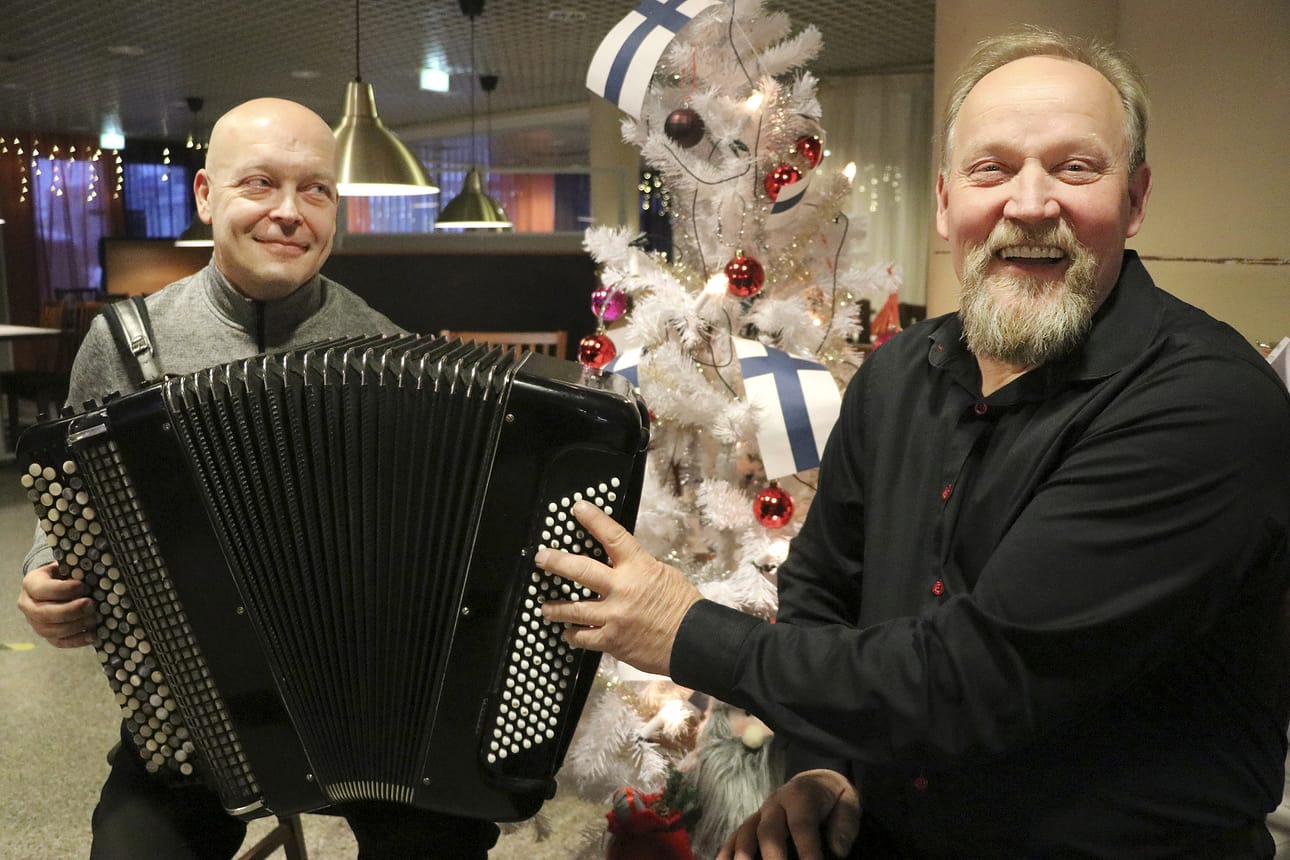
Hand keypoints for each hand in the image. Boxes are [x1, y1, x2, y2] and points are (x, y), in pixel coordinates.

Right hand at [17, 562, 95, 647]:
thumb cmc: (64, 574)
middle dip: (71, 611)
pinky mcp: (46, 635)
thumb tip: (92, 571)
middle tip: (91, 604)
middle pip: (44, 614)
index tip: (82, 586)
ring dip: (75, 626)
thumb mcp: (66, 565)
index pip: (42, 589)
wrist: (56, 584)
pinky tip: (93, 635)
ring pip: (50, 630)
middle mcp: (27, 605)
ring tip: (94, 618)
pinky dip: (77, 640)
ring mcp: (34, 622)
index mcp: (31, 583)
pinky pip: (59, 642)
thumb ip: (75, 568)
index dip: (63, 590)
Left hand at [535, 500, 701, 675]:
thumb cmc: (683, 607)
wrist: (693, 641)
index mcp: (638, 567)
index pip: (612, 536)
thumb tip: (619, 564)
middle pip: (579, 570)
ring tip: (546, 607)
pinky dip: (573, 635)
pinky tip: (568, 633)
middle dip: (556, 562)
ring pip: (573, 608)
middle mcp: (621, 589)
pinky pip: (583, 637)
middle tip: (541, 558)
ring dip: (555, 608)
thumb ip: (637, 568)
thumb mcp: (664, 575)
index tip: (577, 508)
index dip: (593, 519)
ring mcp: (613, 616)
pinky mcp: (611, 640)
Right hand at [718, 769, 860, 859]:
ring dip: (743, 855)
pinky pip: (734, 836)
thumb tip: (838, 850)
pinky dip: (726, 851)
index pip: (802, 825)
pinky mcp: (751, 822)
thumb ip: (845, 824)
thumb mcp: (849, 801)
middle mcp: (775, 803)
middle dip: (773, 857)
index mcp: (801, 796)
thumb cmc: (833, 798)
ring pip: (746, 833)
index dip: (807, 850)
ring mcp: (760, 813)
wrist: (815, 781)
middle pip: (769, 831)